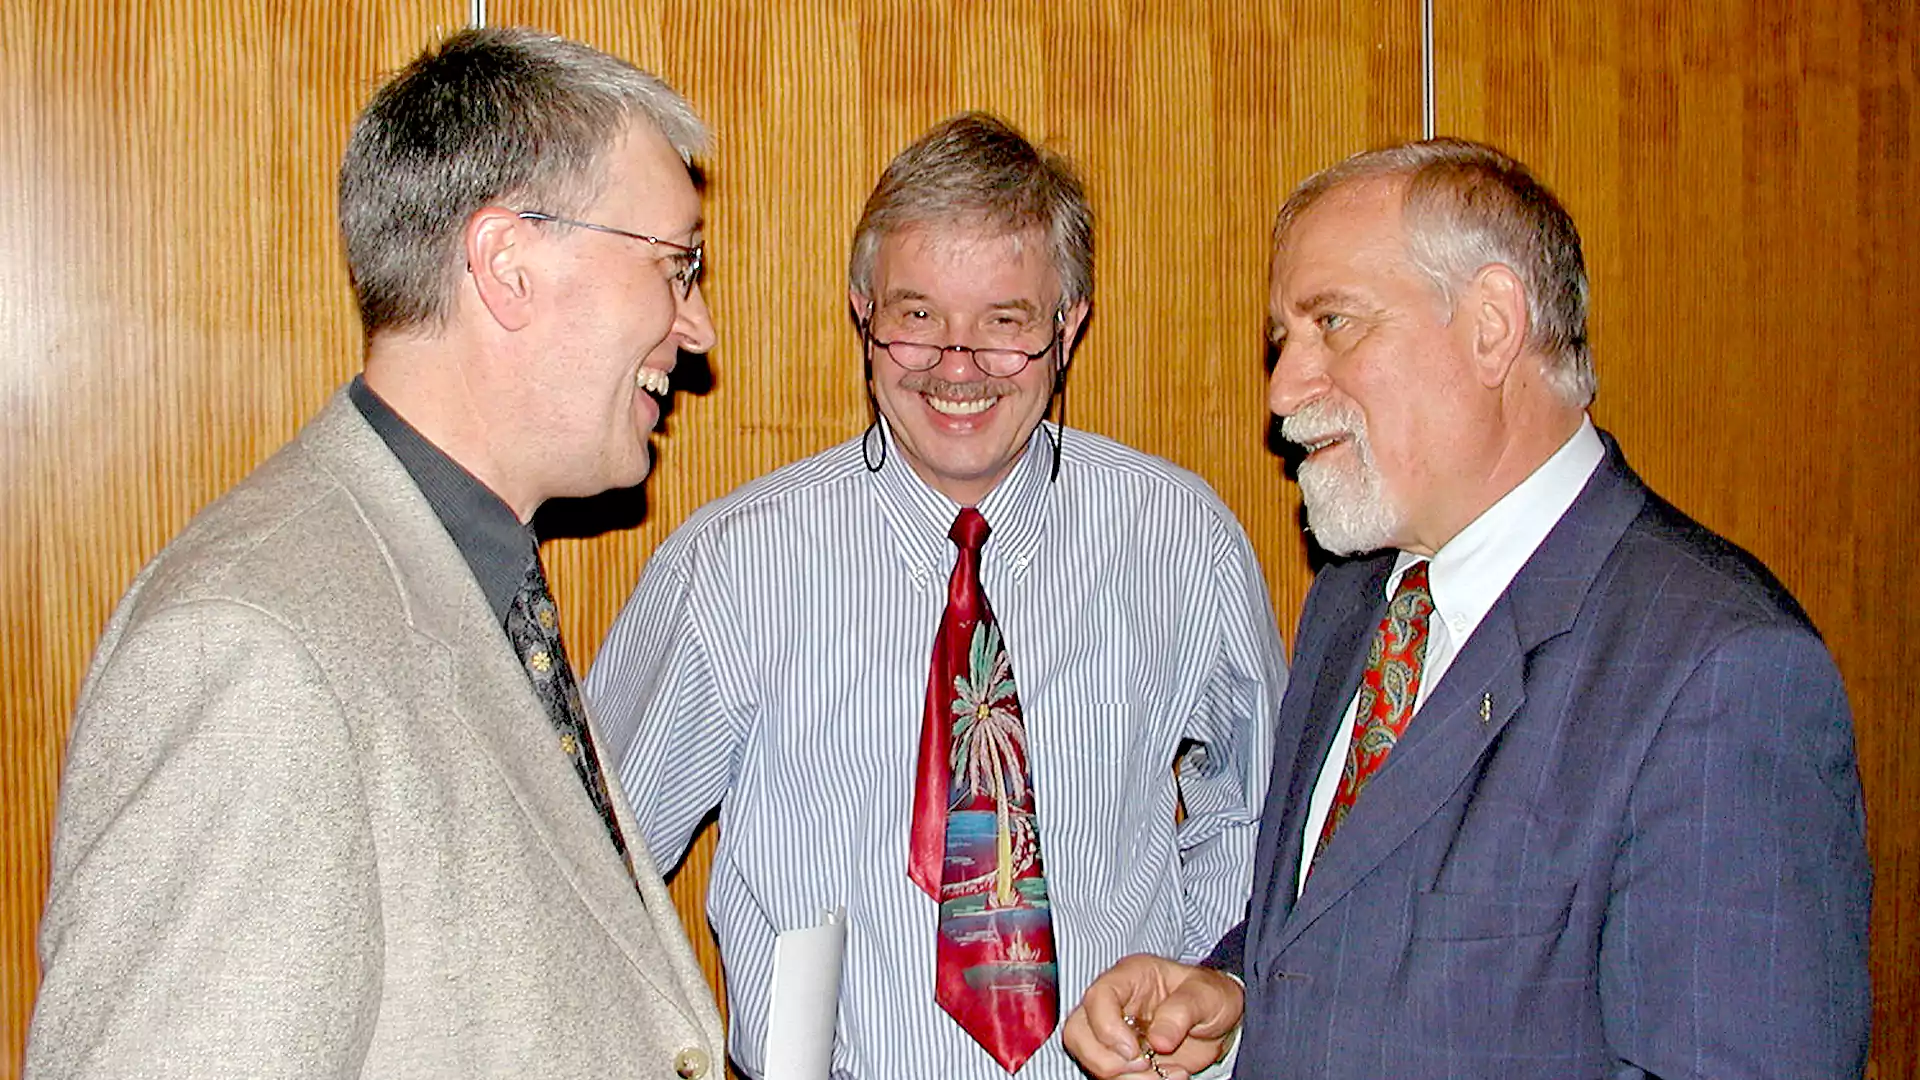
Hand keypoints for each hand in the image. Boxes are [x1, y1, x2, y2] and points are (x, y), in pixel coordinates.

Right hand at [1064, 953, 1244, 1078]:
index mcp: (1130, 977)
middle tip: (1145, 1065)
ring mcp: (1114, 1032)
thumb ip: (1182, 1011)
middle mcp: (1114, 1004)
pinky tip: (1168, 1076)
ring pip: (1090, 1059)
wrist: (1221, 1022)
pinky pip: (1112, 1076)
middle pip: (1077, 1032)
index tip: (1134, 1050)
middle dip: (1105, 1059)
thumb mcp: (1206, 995)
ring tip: (1165, 1074)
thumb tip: (1158, 1041)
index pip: (1097, 997)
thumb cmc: (1211, 996)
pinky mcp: (1122, 1058)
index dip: (1107, 1027)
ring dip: (1125, 1078)